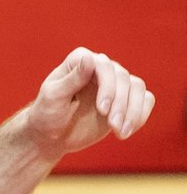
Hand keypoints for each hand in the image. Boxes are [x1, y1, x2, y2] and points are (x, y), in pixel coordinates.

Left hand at [23, 48, 154, 160]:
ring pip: (138, 88)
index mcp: (80, 60)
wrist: (52, 135)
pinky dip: (141, 115)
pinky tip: (126, 131)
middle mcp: (100, 68)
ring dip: (133, 111)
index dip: (108, 86)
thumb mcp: (54, 96)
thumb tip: (90, 59)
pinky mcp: (125, 100)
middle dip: (121, 104)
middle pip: (123, 78)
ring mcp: (114, 84)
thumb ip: (72, 79)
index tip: (102, 109)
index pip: (104, 65)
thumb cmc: (47, 113)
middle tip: (113, 127)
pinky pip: (145, 100)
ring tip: (120, 133)